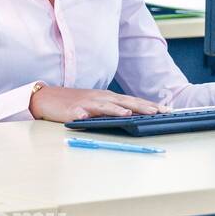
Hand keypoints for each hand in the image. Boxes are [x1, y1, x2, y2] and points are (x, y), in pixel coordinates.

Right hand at [29, 86, 169, 123]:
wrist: (48, 98)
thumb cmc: (74, 102)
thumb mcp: (97, 104)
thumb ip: (113, 108)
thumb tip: (133, 115)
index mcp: (108, 97)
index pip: (132, 100)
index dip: (148, 105)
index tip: (166, 110)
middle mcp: (100, 98)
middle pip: (123, 101)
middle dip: (140, 107)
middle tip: (156, 112)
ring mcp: (86, 103)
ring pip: (103, 106)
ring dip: (115, 110)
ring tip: (127, 114)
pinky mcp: (72, 110)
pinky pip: (78, 113)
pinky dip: (82, 115)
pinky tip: (85, 118)